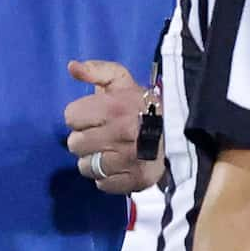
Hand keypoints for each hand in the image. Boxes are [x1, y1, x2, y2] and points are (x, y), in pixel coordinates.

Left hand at [65, 59, 161, 195]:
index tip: (94, 116)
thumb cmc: (142, 104)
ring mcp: (128, 160)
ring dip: (93, 160)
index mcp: (114, 107)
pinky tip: (118, 165)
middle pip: (74, 144)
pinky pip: (102, 184)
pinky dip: (107, 177)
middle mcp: (120, 134)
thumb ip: (96, 70)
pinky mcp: (135, 180)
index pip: (70, 117)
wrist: (179, 130)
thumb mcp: (121, 80)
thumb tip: (71, 66)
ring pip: (85, 167)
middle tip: (101, 134)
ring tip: (108, 151)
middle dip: (85, 139)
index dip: (80, 116)